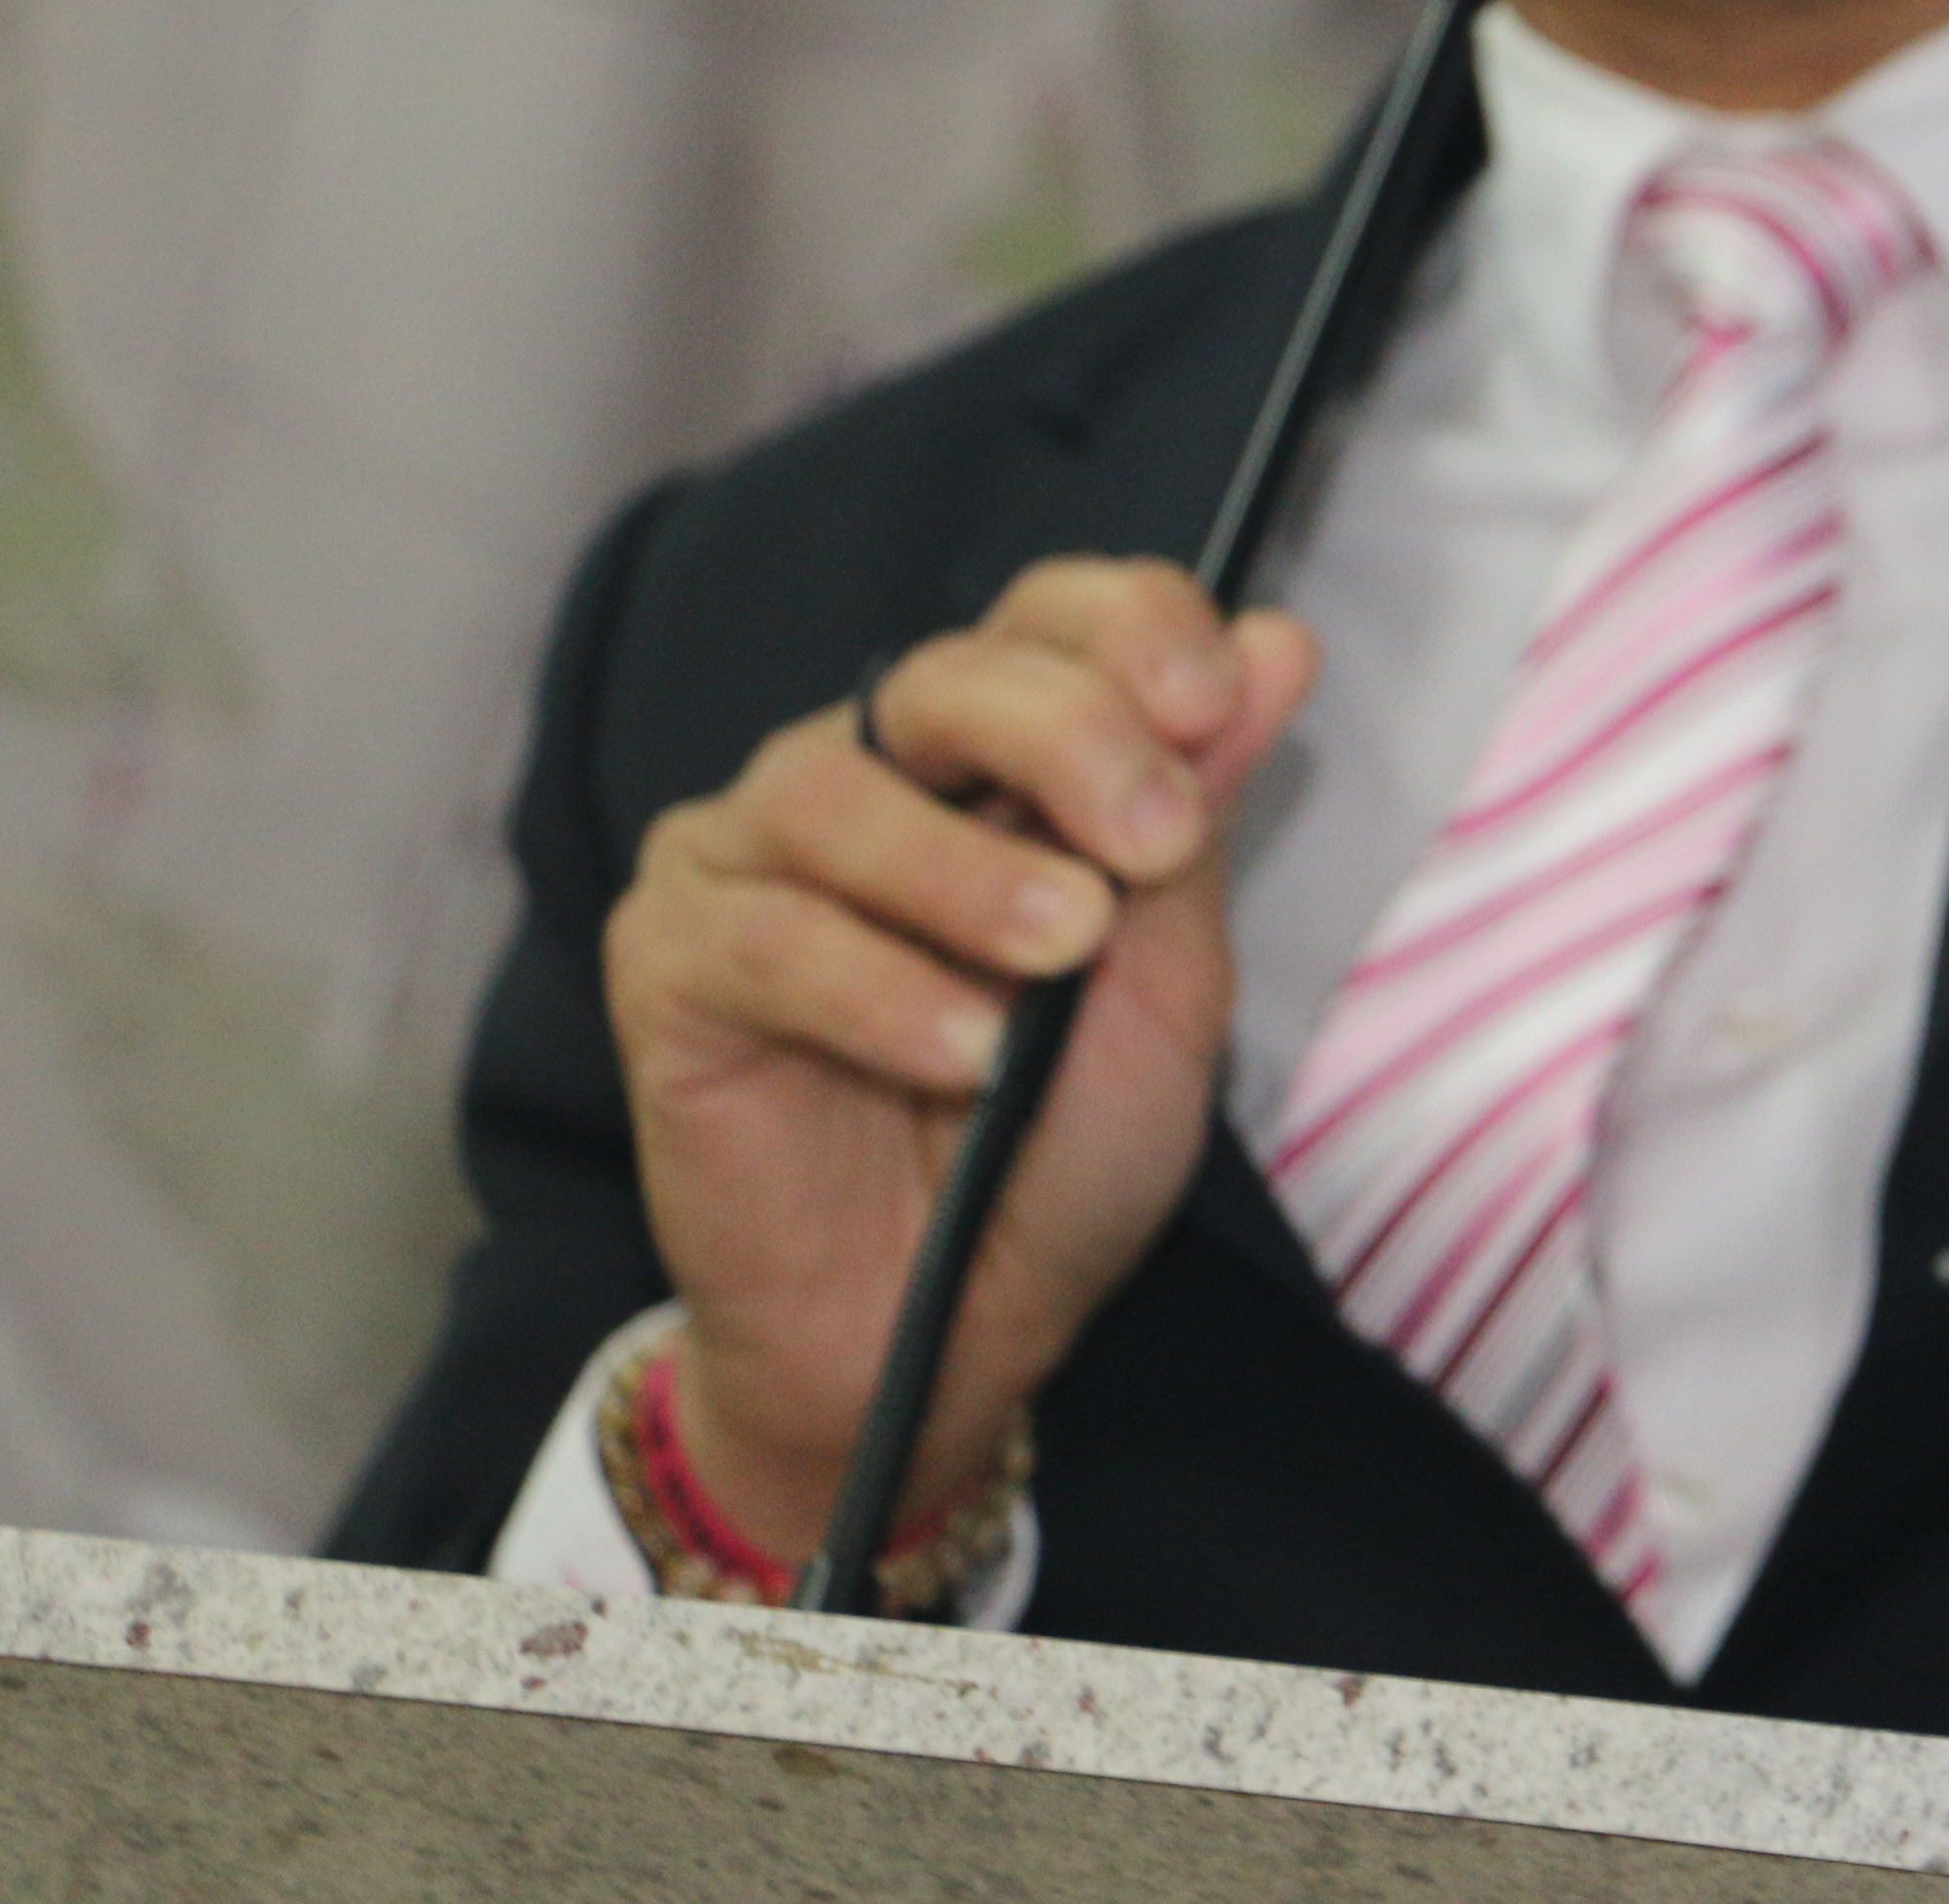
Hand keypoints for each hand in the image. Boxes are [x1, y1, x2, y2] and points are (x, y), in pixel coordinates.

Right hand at [604, 559, 1310, 1564]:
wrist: (944, 1331)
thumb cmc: (1056, 1151)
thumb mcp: (1165, 982)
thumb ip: (1199, 815)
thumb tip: (1279, 641)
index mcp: (1000, 758)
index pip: (1051, 617)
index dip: (1133, 629)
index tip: (1213, 700)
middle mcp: (871, 775)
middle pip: (951, 679)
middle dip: (1069, 735)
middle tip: (1153, 840)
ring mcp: (754, 855)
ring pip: (838, 791)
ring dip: (966, 869)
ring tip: (1057, 950)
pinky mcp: (669, 959)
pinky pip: (763, 935)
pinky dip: (876, 988)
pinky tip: (960, 1052)